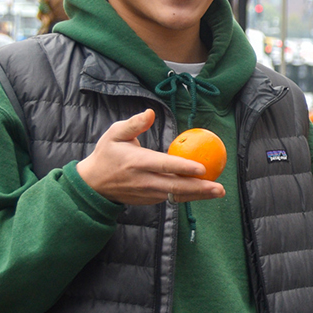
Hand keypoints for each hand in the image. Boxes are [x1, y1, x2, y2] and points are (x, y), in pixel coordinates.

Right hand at [75, 109, 226, 205]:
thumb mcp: (114, 134)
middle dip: (199, 188)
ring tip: (218, 192)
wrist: (93, 184)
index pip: (164, 165)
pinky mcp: (150, 200)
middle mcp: (144, 181)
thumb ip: (133, 124)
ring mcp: (148, 193)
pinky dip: (188, 196)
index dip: (183, 167)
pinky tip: (204, 192)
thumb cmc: (107, 154)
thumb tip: (151, 112)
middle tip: (219, 187)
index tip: (201, 168)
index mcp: (137, 162)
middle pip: (175, 186)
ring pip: (176, 195)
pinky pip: (172, 198)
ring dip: (199, 195)